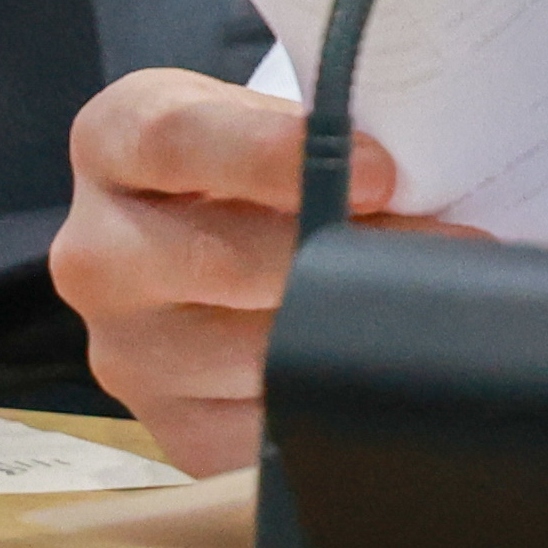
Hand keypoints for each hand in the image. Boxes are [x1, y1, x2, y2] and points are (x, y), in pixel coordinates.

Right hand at [50, 71, 480, 474]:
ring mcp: (125, 353)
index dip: (281, 155)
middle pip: (221, 259)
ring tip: (433, 307)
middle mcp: (97, 254)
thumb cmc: (257, 163)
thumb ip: (320, 128)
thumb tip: (429, 167)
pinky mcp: (171, 430)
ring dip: (354, 332)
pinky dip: (336, 400)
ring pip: (255, 352)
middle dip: (343, 255)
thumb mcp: (267, 116)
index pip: (178, 141)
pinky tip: (387, 369)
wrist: (211, 238)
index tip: (382, 172)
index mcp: (112, 142)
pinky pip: (266, 429)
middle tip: (451, 248)